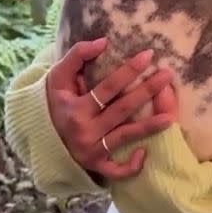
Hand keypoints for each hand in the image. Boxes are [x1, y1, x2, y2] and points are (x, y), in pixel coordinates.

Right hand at [45, 39, 177, 182]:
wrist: (40, 137)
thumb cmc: (55, 103)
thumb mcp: (58, 77)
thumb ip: (77, 55)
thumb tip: (104, 42)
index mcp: (75, 108)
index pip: (107, 87)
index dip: (128, 71)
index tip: (148, 55)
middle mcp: (84, 130)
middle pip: (122, 109)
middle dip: (147, 91)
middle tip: (168, 75)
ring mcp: (91, 150)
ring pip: (124, 137)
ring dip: (148, 127)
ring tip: (171, 117)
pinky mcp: (96, 166)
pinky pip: (116, 171)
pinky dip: (130, 166)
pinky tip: (145, 152)